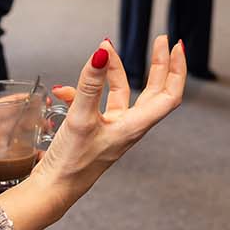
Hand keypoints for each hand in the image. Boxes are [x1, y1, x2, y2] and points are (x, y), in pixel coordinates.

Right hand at [32, 36, 186, 194]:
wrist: (53, 189)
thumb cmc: (71, 163)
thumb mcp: (80, 118)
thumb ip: (90, 85)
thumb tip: (101, 52)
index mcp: (134, 126)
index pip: (169, 95)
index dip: (176, 70)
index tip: (175, 46)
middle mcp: (129, 127)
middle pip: (153, 91)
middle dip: (158, 64)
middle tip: (160, 40)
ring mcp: (113, 128)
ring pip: (123, 93)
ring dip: (115, 71)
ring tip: (103, 52)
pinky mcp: (97, 131)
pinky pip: (98, 104)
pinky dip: (85, 91)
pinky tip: (64, 89)